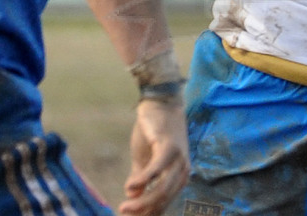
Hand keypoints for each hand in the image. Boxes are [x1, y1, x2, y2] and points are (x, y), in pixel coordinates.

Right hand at [118, 98, 189, 215]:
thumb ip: (142, 179)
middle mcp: (183, 169)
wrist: (159, 102)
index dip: (147, 213)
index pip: (164, 202)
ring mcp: (178, 158)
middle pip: (163, 199)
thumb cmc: (153, 131)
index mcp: (179, 175)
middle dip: (143, 211)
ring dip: (142, 201)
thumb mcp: (145, 159)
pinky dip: (144, 180)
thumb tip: (133, 198)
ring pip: (162, 189)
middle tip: (123, 211)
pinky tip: (130, 187)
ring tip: (124, 205)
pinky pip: (157, 168)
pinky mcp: (169, 146)